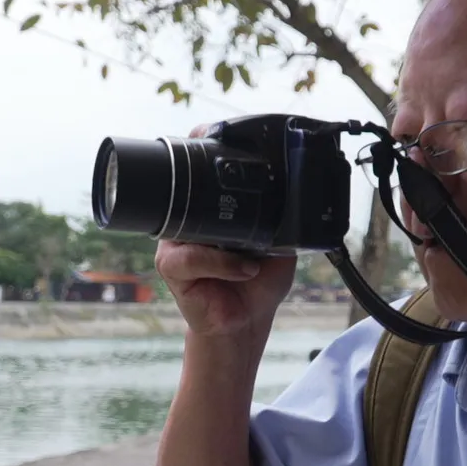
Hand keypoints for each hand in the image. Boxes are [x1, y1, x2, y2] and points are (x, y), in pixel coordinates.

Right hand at [153, 125, 296, 336]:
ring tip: (251, 259)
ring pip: (191, 224)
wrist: (247, 321)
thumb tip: (295, 192)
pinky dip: (222, 264)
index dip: (207, 155)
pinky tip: (243, 271)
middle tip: (237, 205)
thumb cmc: (257, 282)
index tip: (223, 144)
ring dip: (226, 242)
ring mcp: (176, 243)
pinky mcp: (171, 268)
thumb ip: (280, 218)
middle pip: (188, 190)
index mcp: (210, 211)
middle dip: (208, 189)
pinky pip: (191, 257)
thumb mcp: (277, 243)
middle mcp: (188, 222)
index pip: (200, 175)